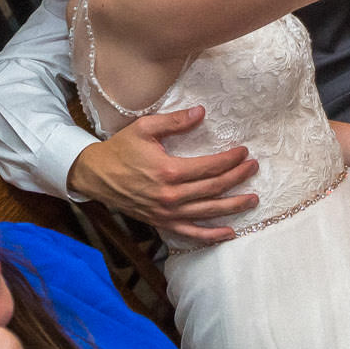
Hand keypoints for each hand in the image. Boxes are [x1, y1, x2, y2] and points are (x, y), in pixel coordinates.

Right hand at [67, 106, 258, 244]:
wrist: (95, 174)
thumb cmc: (121, 149)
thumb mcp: (145, 128)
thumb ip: (175, 121)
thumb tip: (201, 112)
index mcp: (169, 171)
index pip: (210, 167)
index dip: (231, 160)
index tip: (244, 152)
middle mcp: (170, 196)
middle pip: (214, 189)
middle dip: (238, 178)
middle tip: (254, 168)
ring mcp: (166, 213)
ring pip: (207, 213)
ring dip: (233, 207)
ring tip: (253, 200)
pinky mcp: (161, 223)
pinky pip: (190, 233)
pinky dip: (210, 236)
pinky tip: (229, 234)